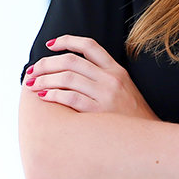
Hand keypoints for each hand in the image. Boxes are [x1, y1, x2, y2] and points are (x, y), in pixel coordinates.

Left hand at [23, 35, 157, 119]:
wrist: (145, 137)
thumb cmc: (130, 115)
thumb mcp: (124, 87)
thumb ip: (104, 76)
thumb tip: (72, 71)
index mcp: (116, 70)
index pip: (89, 46)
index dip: (68, 41)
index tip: (51, 44)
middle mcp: (111, 78)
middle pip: (71, 61)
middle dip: (47, 64)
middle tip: (33, 70)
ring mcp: (106, 94)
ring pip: (67, 78)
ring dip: (45, 80)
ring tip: (33, 85)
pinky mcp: (99, 111)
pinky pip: (70, 98)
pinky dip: (53, 95)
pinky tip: (44, 97)